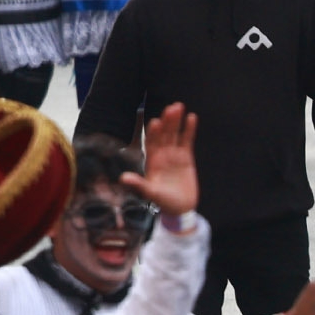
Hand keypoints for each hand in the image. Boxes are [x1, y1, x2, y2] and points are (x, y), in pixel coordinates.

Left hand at [123, 102, 200, 221]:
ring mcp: (174, 154)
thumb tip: (122, 178)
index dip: (153, 133)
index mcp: (151, 160)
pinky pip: (187, 140)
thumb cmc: (162, 201)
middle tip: (171, 107)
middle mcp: (161, 154)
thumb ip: (138, 185)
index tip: (155, 122)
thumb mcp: (150, 193)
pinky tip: (192, 117)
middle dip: (167, 121)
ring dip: (176, 121)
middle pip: (164, 134)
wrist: (179, 208)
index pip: (151, 142)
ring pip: (174, 134)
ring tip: (179, 106)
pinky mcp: (186, 157)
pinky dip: (189, 129)